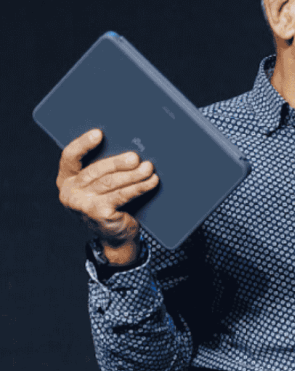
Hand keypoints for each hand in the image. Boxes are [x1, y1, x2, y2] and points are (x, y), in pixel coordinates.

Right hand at [56, 129, 159, 264]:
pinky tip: (151, 182)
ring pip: (110, 183)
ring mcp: (82, 204)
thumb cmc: (111, 205)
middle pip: (95, 170)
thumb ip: (106, 170)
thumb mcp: (102, 186)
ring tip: (148, 168)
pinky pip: (122, 195)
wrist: (117, 236)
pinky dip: (139, 187)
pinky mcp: (98, 213)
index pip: (69, 157)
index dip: (83, 144)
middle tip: (135, 157)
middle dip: (118, 162)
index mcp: (67, 179)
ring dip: (133, 174)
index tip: (99, 133)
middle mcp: (69, 192)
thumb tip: (130, 150)